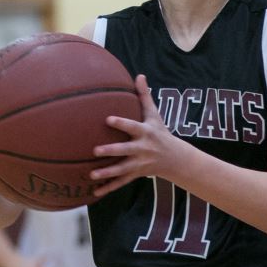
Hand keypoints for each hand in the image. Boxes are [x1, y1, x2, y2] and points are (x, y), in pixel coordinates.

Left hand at [89, 75, 180, 197]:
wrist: (175, 159)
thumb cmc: (160, 133)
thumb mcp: (155, 115)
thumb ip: (144, 96)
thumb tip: (139, 75)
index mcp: (145, 133)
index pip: (132, 127)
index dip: (121, 123)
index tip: (108, 119)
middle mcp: (142, 149)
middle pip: (125, 150)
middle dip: (111, 151)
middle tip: (95, 151)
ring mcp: (139, 164)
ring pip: (121, 170)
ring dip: (107, 173)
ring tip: (91, 174)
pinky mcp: (136, 174)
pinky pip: (121, 182)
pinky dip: (108, 188)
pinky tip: (94, 192)